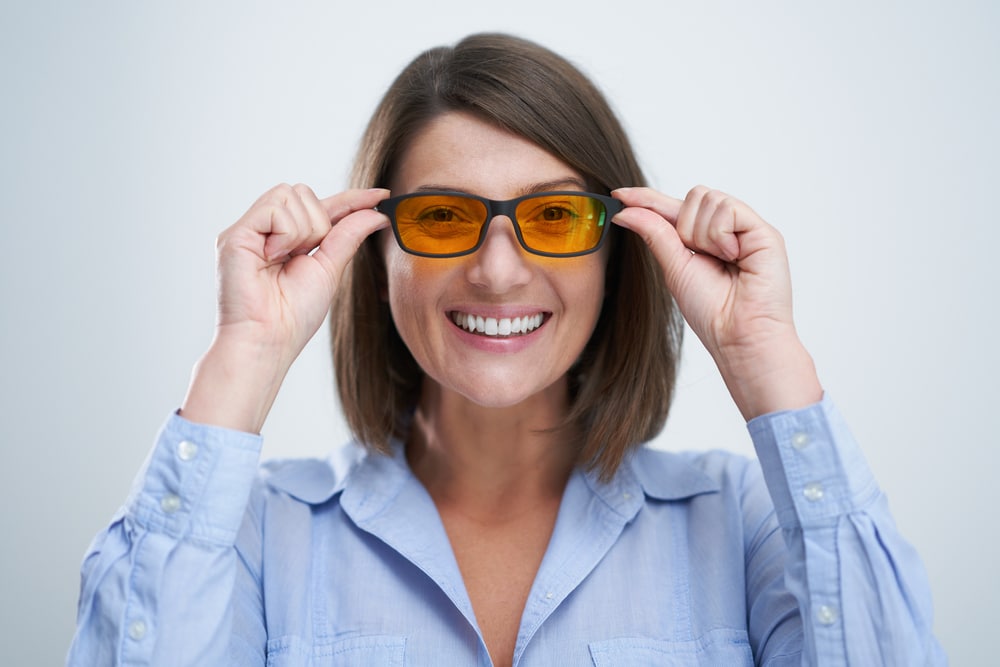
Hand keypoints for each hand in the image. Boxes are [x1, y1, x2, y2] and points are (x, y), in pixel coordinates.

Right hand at [181, 184, 388, 431]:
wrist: (269, 338)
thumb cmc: (294, 315)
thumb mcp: (331, 268)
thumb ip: (348, 235)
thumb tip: (376, 211)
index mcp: (288, 239)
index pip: (322, 207)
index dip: (351, 198)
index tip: (382, 193)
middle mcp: (266, 230)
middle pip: (304, 192)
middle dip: (318, 224)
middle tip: (303, 257)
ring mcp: (250, 230)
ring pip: (291, 194)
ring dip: (301, 231)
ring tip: (284, 261)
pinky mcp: (234, 234)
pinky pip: (275, 208)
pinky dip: (285, 234)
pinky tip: (272, 258)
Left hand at [612, 186, 821, 418]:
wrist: (738, 334)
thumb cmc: (711, 311)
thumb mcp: (673, 267)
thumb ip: (654, 233)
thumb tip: (626, 210)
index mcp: (705, 239)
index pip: (673, 208)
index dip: (647, 199)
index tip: (619, 195)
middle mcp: (727, 229)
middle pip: (692, 197)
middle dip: (685, 228)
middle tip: (700, 258)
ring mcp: (746, 228)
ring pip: (708, 199)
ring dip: (704, 235)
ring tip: (722, 261)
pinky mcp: (764, 231)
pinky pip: (728, 208)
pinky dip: (721, 234)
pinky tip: (733, 256)